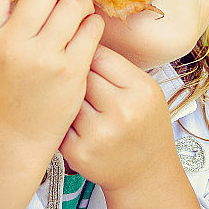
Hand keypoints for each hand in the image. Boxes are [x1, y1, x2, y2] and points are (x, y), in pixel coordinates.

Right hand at [0, 0, 103, 208]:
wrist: (15, 137)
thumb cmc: (8, 87)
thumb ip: (9, 17)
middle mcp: (14, 45)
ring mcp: (44, 58)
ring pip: (73, 5)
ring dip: (80, 2)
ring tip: (78, 13)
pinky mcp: (71, 70)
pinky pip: (91, 28)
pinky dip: (92, 23)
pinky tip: (86, 31)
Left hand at [59, 45, 198, 207]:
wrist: (145, 173)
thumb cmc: (145, 127)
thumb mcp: (147, 91)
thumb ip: (119, 67)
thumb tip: (83, 36)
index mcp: (141, 90)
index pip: (101, 54)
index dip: (89, 52)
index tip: (86, 55)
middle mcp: (122, 112)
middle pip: (82, 73)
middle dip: (77, 74)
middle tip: (81, 79)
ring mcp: (98, 134)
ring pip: (68, 96)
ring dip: (67, 95)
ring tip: (75, 98)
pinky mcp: (78, 152)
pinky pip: (61, 120)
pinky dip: (62, 117)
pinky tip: (71, 119)